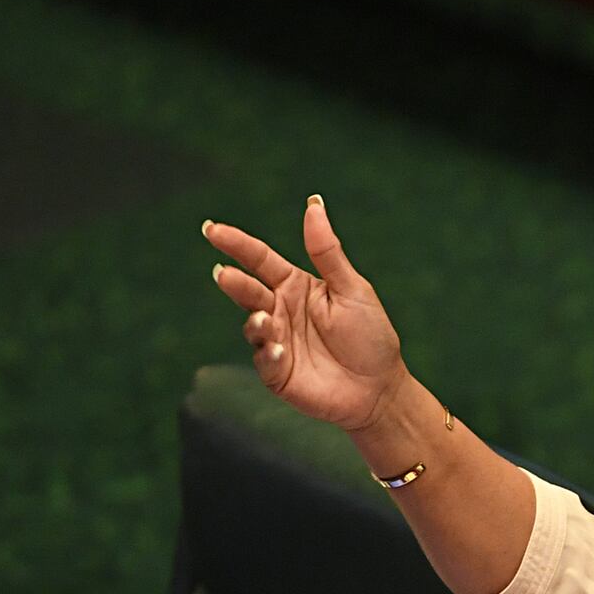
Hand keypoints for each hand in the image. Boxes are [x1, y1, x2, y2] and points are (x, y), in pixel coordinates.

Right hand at [202, 197, 405, 431]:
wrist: (381, 389)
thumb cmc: (371, 337)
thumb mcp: (352, 289)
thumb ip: (327, 251)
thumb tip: (314, 204)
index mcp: (295, 285)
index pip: (259, 259)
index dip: (236, 243)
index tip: (212, 229)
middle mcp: (280, 311)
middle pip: (248, 290)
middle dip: (234, 282)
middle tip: (224, 274)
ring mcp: (277, 342)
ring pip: (252, 325)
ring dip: (256, 321)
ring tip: (266, 320)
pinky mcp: (278, 373)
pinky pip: (264, 361)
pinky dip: (268, 355)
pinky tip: (281, 351)